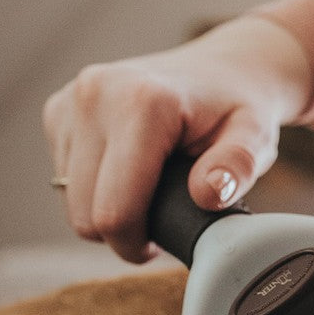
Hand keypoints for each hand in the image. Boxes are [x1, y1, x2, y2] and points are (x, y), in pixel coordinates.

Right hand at [42, 15, 310, 262]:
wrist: (222, 69)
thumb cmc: (237, 109)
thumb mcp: (255, 137)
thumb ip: (238, 167)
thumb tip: (207, 194)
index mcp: (141, 102)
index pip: (114, 211)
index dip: (137, 245)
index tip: (163, 244)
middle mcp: (95, 95)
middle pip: (85, 214)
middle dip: (122, 232)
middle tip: (161, 217)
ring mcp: (71, 101)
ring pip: (70, 201)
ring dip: (107, 209)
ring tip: (150, 189)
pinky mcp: (58, 111)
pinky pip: (64, 179)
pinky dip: (94, 188)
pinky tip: (128, 169)